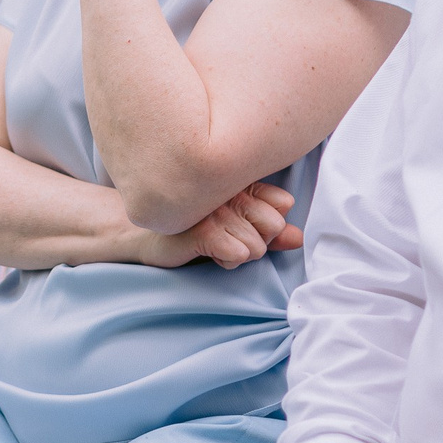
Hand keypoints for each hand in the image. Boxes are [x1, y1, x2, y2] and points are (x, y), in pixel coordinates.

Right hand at [140, 182, 297, 269]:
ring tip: (214, 244)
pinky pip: (239, 254)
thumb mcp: (237, 229)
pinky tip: (208, 251)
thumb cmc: (191, 230)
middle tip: (228, 237)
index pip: (281, 206)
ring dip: (237, 254)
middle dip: (256, 242)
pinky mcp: (201, 229)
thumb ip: (269, 232)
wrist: (143, 236)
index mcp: (239, 182)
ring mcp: (215, 208)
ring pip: (257, 246)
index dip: (268, 224)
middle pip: (273, 226)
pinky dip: (227, 260)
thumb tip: (299, 238)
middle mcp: (228, 190)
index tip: (244, 225)